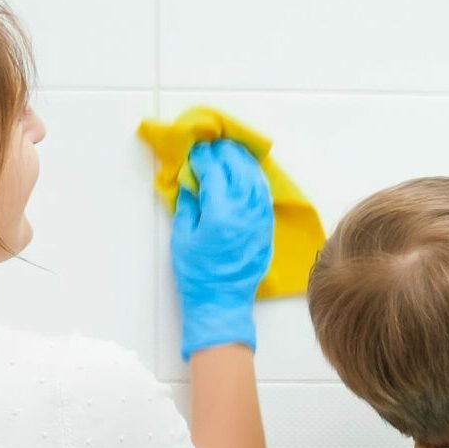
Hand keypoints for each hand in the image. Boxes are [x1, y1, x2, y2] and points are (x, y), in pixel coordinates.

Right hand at [172, 139, 273, 358]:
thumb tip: (190, 182)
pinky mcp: (265, 229)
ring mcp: (258, 221)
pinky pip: (263, 197)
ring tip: (233, 153)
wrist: (220, 301)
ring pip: (255, 181)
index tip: (196, 152)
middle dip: (226, 154)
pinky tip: (247, 176)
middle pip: (238, 171)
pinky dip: (255, 181)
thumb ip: (188, 205)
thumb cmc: (197, 273)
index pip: (215, 173)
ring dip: (244, 163)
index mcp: (220, 214)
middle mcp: (244, 213)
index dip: (205, 159)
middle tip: (215, 146)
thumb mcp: (183, 237)